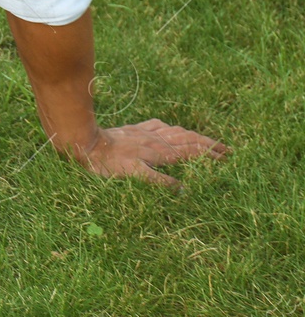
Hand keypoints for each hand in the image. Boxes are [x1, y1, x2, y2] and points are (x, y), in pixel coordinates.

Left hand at [70, 118, 230, 189]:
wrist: (86, 144)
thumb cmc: (109, 165)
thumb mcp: (136, 177)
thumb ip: (161, 182)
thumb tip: (185, 190)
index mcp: (161, 152)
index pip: (193, 151)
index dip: (211, 154)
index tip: (229, 157)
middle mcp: (157, 140)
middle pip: (189, 140)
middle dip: (209, 144)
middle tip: (227, 150)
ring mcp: (146, 133)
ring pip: (176, 132)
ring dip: (194, 136)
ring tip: (206, 140)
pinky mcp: (134, 130)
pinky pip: (158, 126)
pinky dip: (171, 128)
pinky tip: (170, 128)